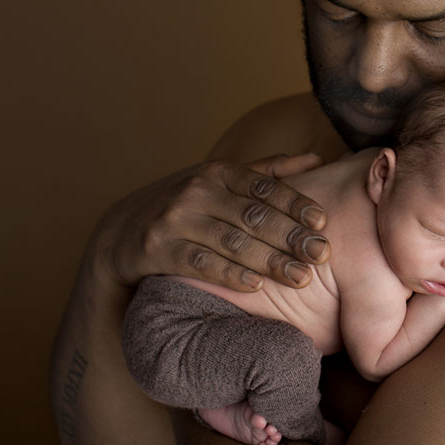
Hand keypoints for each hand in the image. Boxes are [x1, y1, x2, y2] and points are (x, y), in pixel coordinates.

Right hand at [89, 153, 331, 290]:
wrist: (122, 230)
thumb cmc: (186, 204)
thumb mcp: (221, 181)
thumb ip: (267, 171)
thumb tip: (316, 159)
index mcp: (218, 171)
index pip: (264, 185)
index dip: (295, 202)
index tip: (322, 221)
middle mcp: (197, 191)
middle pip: (253, 215)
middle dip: (290, 235)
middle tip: (321, 253)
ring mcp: (176, 219)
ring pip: (231, 241)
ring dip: (269, 260)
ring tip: (300, 276)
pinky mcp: (158, 248)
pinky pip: (201, 263)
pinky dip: (230, 274)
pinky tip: (256, 285)